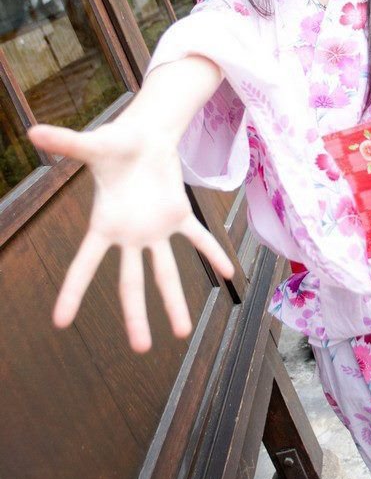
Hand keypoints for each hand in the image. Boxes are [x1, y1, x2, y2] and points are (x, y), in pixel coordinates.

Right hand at [27, 120, 234, 352]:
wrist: (144, 135)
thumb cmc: (115, 144)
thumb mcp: (92, 145)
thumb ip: (66, 143)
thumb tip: (33, 129)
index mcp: (104, 225)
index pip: (84, 265)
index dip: (72, 292)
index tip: (60, 323)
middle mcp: (129, 236)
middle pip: (131, 283)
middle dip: (136, 315)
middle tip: (141, 349)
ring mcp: (155, 229)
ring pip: (166, 271)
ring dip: (175, 300)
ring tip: (183, 332)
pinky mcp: (178, 215)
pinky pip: (198, 238)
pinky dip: (212, 253)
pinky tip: (228, 272)